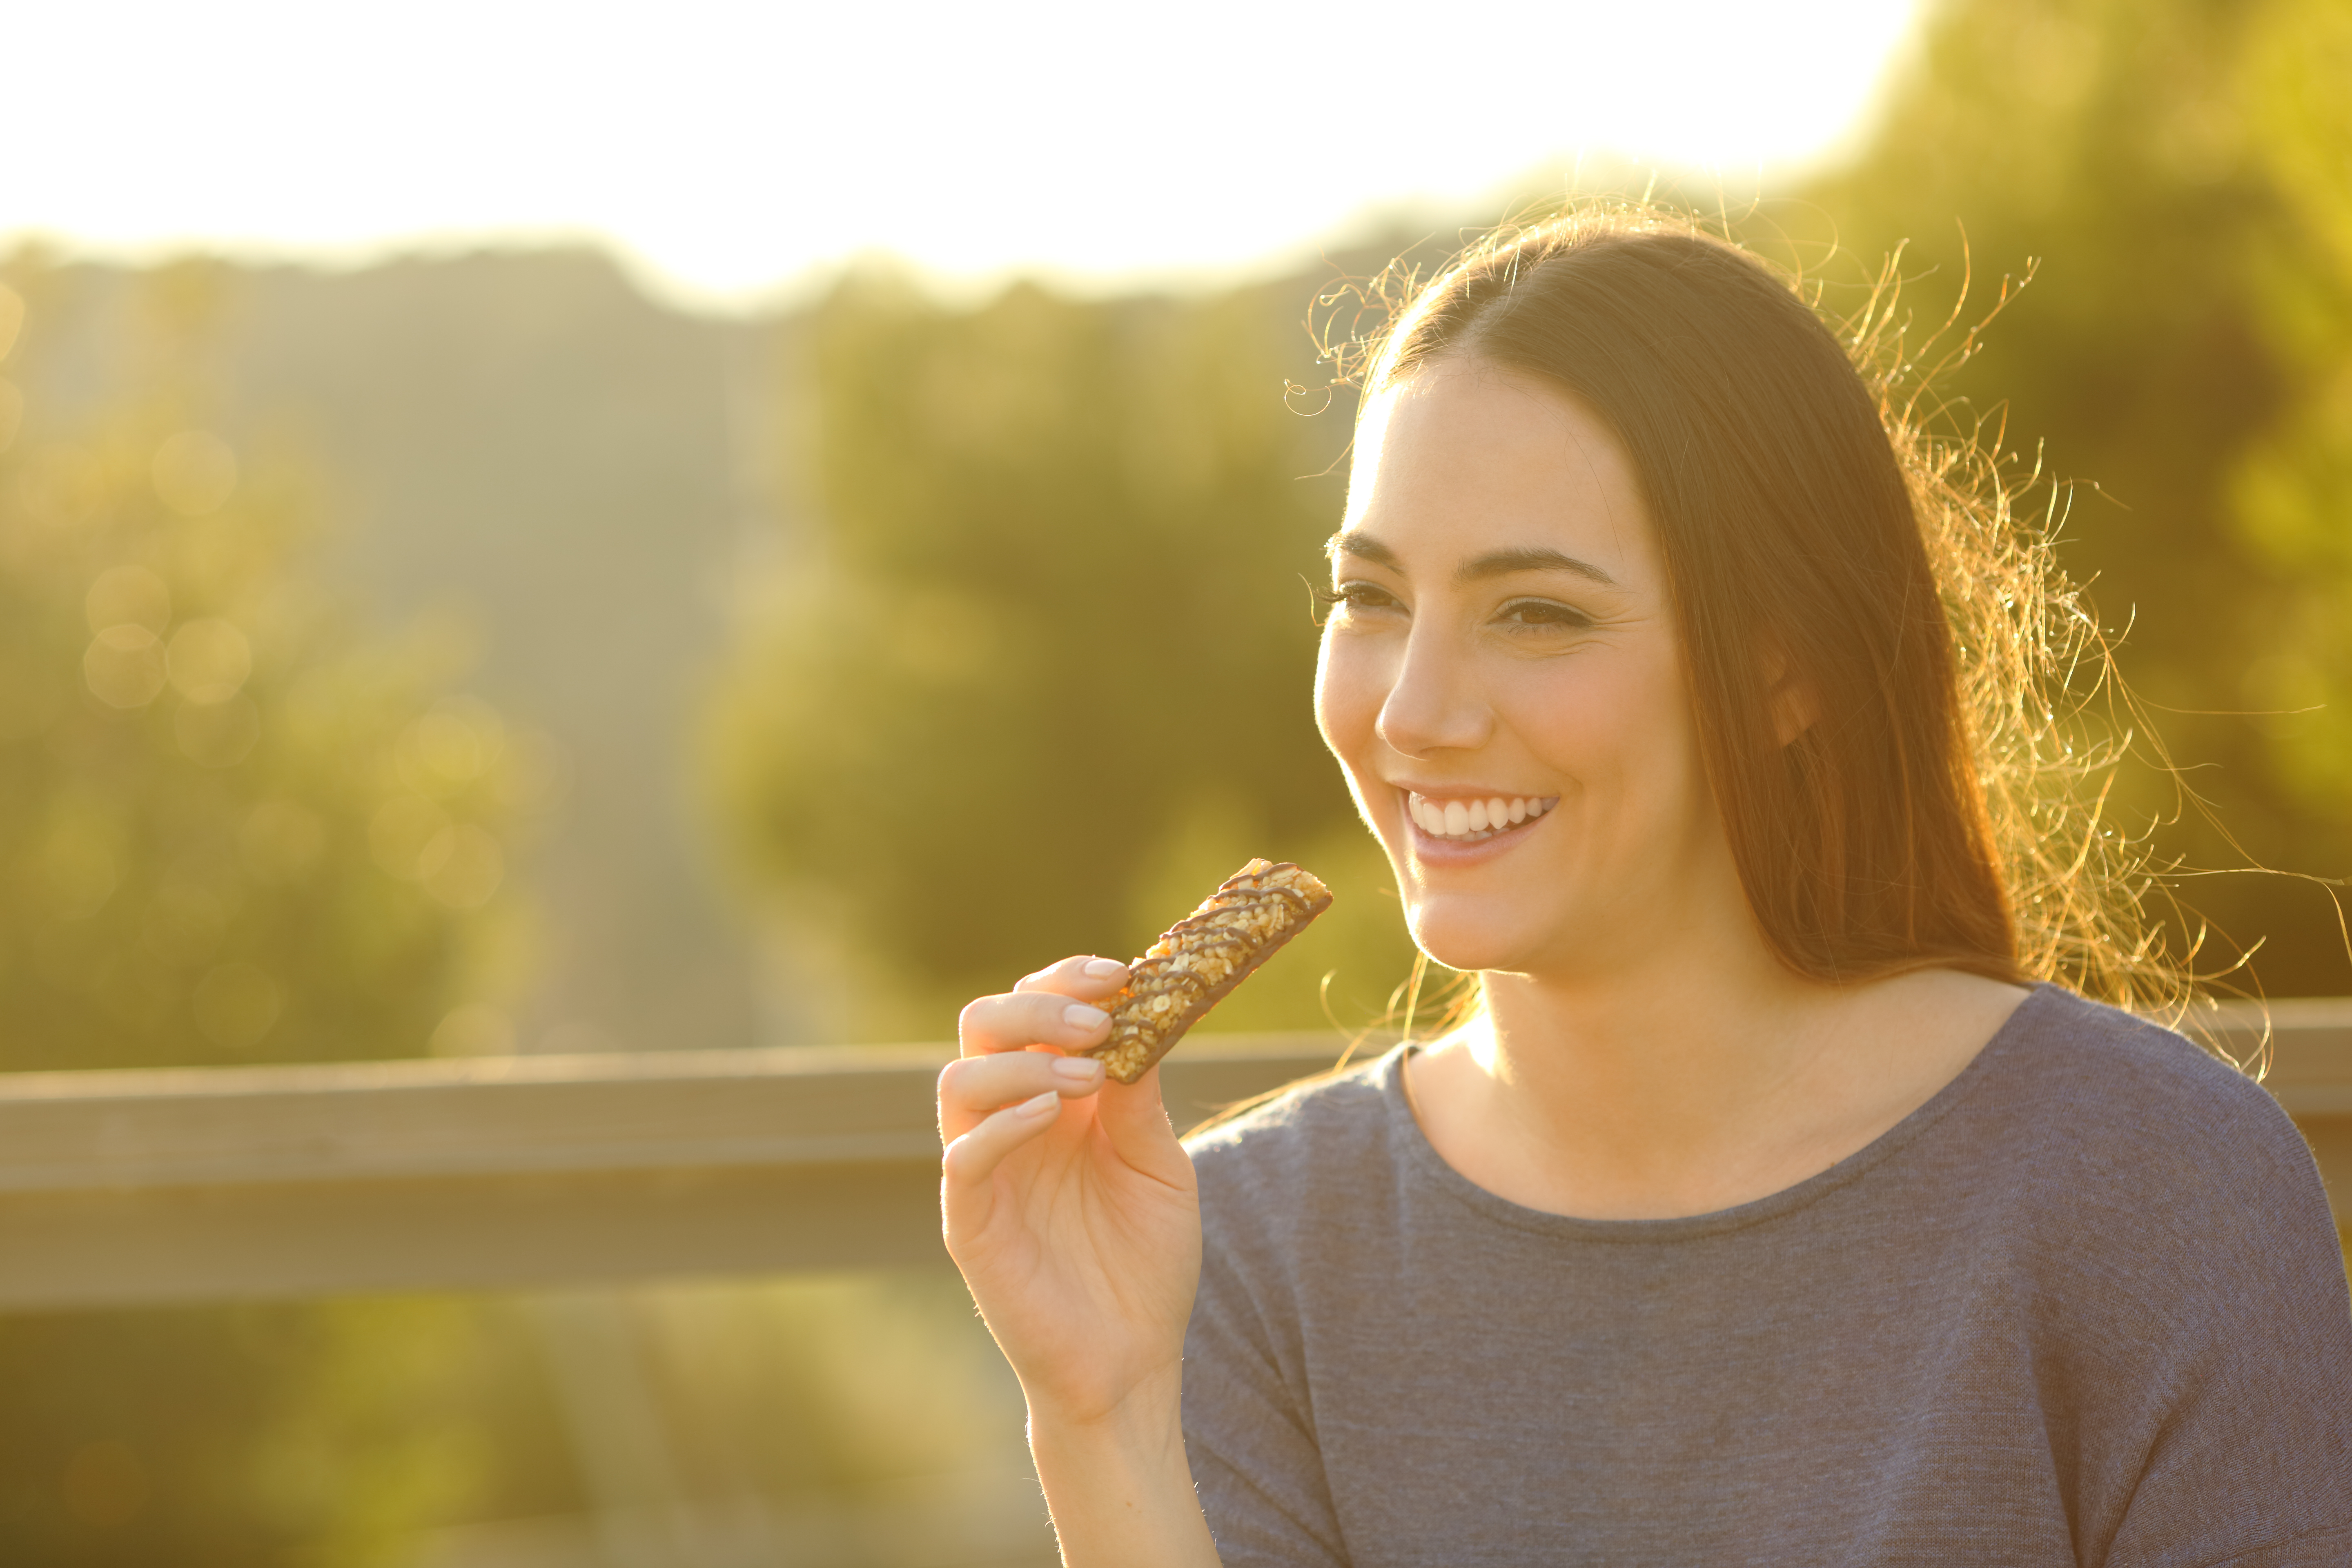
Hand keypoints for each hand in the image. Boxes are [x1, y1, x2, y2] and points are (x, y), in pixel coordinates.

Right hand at [940, 955, 1201, 1426]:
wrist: (1132, 1360)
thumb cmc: (1146, 1263)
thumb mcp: (1160, 1166)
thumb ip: (1140, 1098)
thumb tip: (1138, 1018)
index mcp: (1054, 1099)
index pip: (1034, 1010)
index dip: (1069, 979)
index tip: (1123, 972)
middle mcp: (1009, 1123)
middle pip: (983, 1026)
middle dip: (1037, 1004)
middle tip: (1097, 1018)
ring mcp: (983, 1170)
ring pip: (960, 1080)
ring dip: (1025, 1063)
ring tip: (1087, 1076)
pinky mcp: (970, 1222)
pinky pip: (963, 1158)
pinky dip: (1002, 1124)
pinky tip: (1054, 1115)